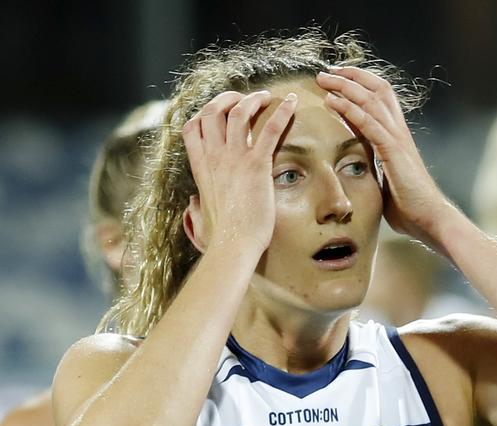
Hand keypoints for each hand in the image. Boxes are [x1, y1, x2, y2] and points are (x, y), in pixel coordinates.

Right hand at [182, 90, 297, 253]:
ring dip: (253, 100)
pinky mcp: (257, 165)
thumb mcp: (200, 218)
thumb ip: (195, 207)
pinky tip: (292, 103)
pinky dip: (282, 112)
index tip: (219, 111)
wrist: (233, 244)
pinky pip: (269, 130)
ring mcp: (234, 159)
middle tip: (245, 98)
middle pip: (212, 111)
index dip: (204, 113)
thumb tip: (193, 204)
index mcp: (200, 167)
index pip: (192, 126)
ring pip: (238, 113)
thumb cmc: (220, 237)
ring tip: (266, 97)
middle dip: (228, 98)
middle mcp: (214, 157)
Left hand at [316, 68, 451, 247]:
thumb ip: (375, 170)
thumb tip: (360, 174)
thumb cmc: (410, 207)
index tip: (337, 80)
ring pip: (370, 100)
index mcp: (398, 137)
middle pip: (376, 89)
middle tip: (325, 72)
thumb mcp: (387, 182)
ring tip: (322, 78)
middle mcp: (399, 131)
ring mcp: (397, 139)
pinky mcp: (393, 151)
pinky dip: (348, 109)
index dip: (360, 84)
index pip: (381, 98)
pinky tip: (331, 101)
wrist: (429, 219)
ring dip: (344, 86)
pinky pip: (368, 123)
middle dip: (350, 76)